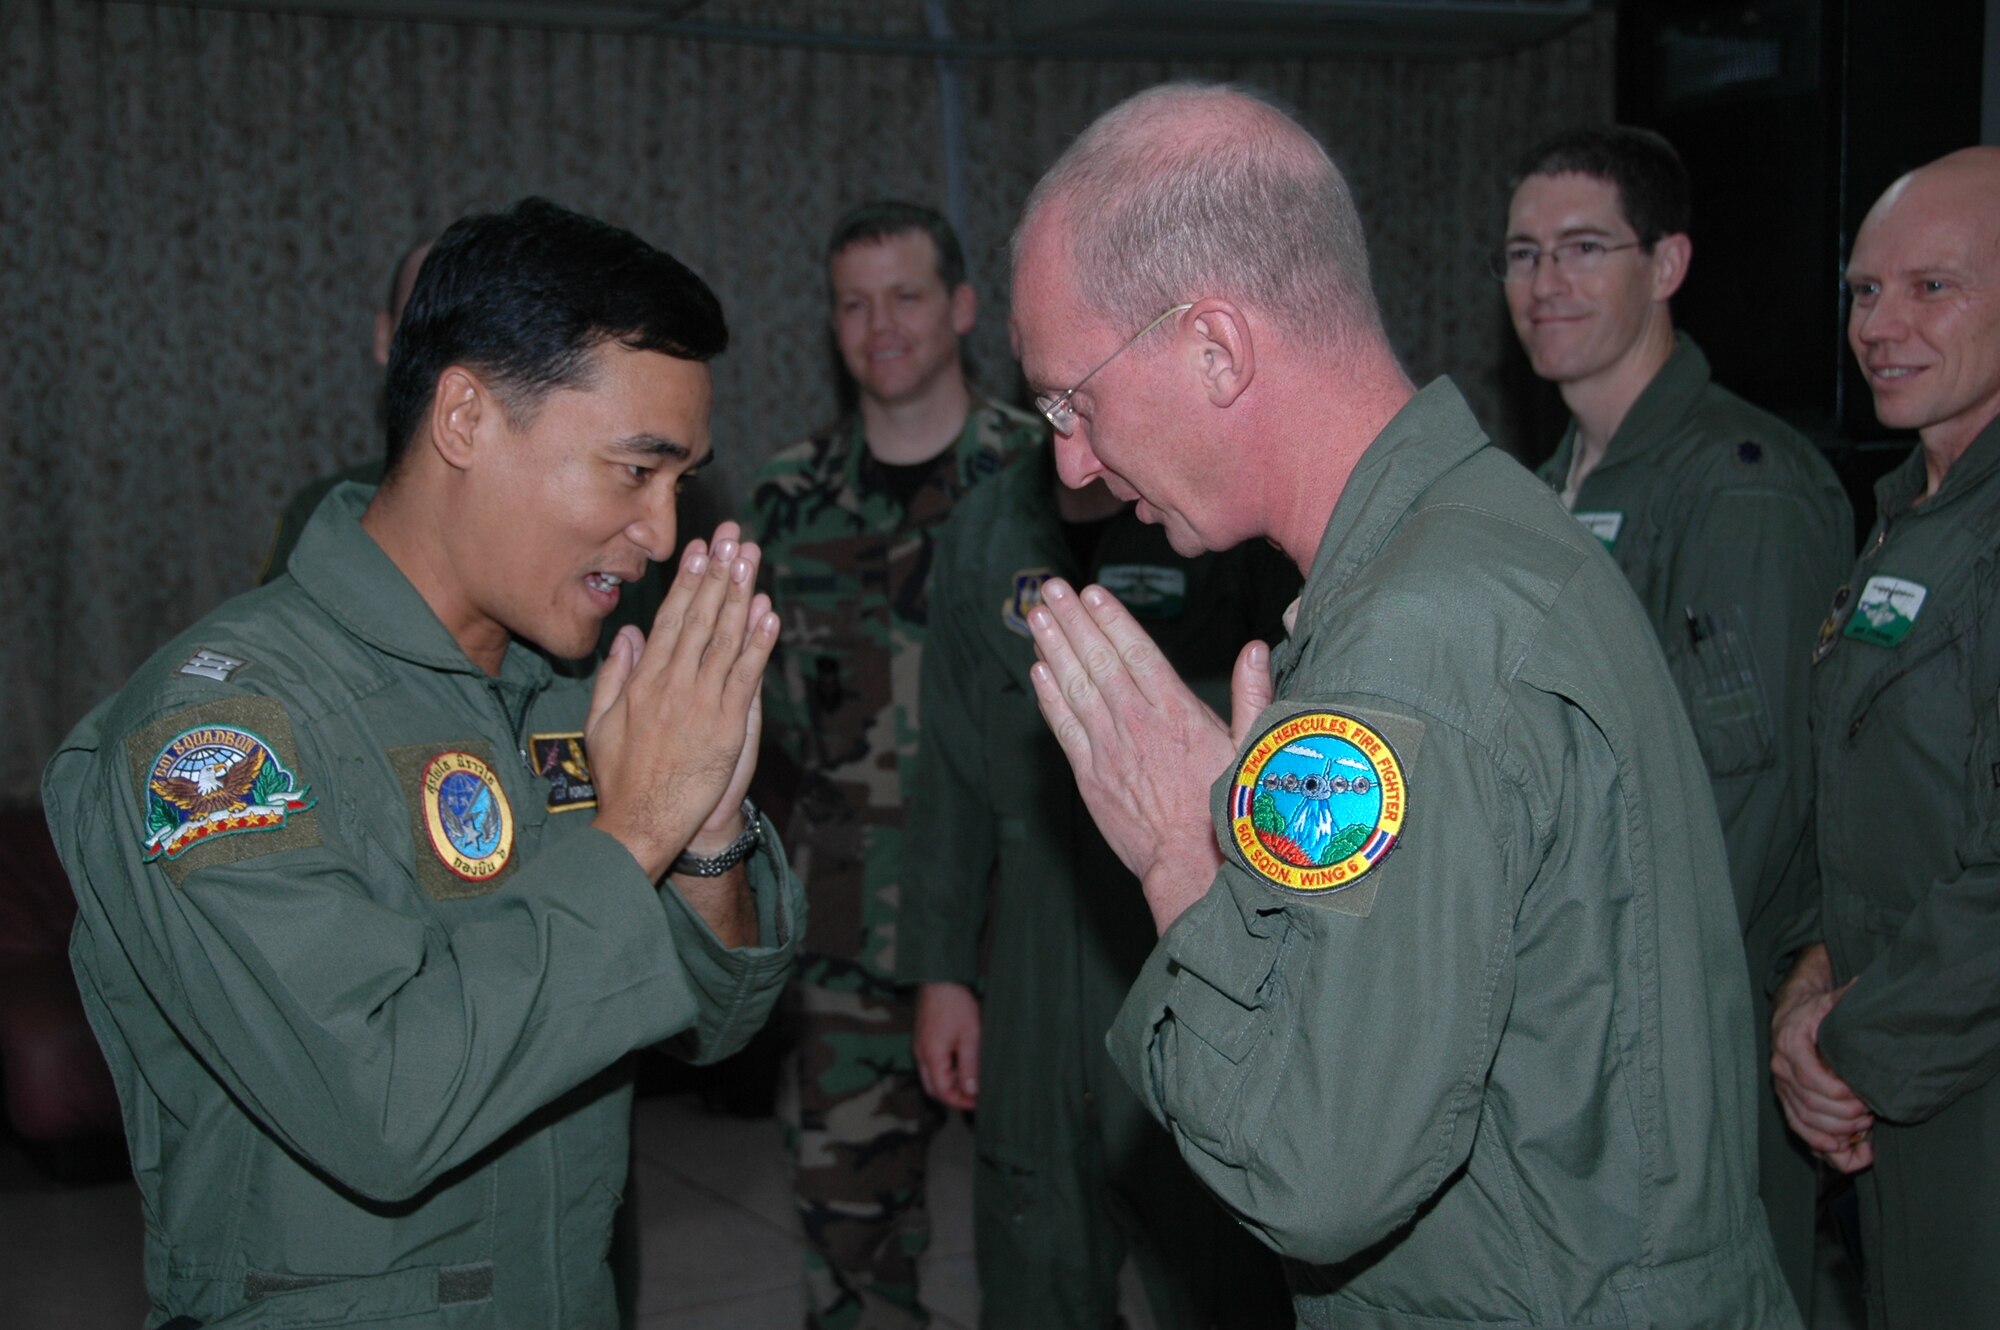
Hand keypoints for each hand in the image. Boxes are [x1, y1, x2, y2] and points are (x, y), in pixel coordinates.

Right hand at [586, 522, 780, 879]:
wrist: (641, 825)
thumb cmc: (619, 779)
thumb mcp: (599, 722)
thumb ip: (614, 674)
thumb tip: (627, 633)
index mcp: (644, 681)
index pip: (670, 619)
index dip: (687, 581)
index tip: (699, 549)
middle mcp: (674, 685)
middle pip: (701, 618)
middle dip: (718, 574)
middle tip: (732, 537)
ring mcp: (702, 704)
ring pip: (726, 640)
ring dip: (741, 597)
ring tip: (752, 561)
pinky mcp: (727, 727)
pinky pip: (746, 677)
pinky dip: (759, 645)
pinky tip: (770, 615)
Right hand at [913, 982, 980, 1109]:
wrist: (940, 977)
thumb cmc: (955, 1003)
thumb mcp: (970, 1036)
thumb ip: (970, 1065)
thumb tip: (972, 1090)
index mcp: (931, 1056)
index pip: (942, 1092)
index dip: (960, 1102)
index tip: (978, 1102)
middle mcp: (920, 1054)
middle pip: (933, 1088)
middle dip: (953, 1095)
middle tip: (974, 1095)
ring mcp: (919, 1045)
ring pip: (931, 1076)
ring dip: (949, 1082)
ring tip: (971, 1077)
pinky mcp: (923, 1038)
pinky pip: (930, 1063)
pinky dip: (945, 1069)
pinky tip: (962, 1061)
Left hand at [1026, 578, 1272, 932]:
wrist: (1192, 867)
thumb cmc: (1228, 809)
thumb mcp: (1253, 749)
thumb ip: (1254, 696)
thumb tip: (1257, 649)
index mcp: (1177, 712)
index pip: (1136, 652)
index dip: (1111, 619)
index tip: (1091, 592)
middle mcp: (1137, 723)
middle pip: (1098, 660)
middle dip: (1074, 621)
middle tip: (1051, 589)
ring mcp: (1109, 749)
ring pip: (1075, 688)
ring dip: (1053, 649)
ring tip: (1037, 618)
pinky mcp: (1090, 776)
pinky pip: (1064, 727)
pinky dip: (1049, 697)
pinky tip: (1038, 671)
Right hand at [1770, 944, 1874, 1170]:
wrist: (1792, 1018)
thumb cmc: (1815, 1012)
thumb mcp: (1830, 1001)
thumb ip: (1845, 999)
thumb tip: (1862, 987)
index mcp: (1790, 1045)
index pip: (1811, 1079)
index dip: (1838, 1095)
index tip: (1863, 1098)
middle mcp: (1781, 1069)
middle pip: (1810, 1104)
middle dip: (1843, 1115)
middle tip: (1870, 1114)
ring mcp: (1782, 1088)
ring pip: (1805, 1120)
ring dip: (1836, 1131)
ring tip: (1863, 1127)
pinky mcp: (1787, 1101)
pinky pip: (1799, 1129)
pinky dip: (1819, 1144)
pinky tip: (1842, 1150)